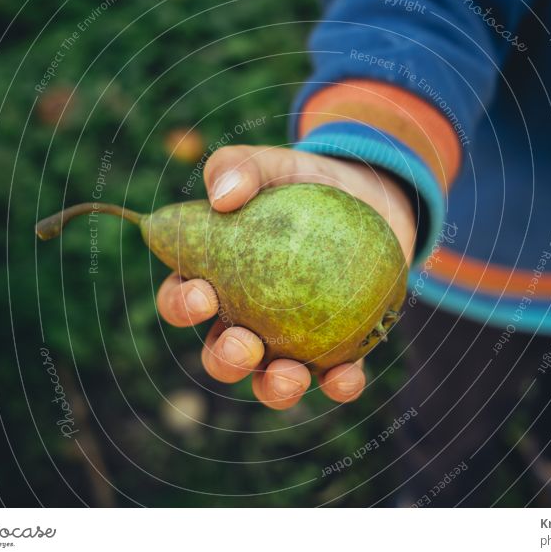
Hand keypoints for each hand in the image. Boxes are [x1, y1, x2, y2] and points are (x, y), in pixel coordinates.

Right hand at [157, 145, 415, 408]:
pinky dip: (339, 384)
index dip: (182, 305)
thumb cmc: (304, 182)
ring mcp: (291, 341)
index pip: (184, 300)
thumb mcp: (275, 164)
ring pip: (270, 379)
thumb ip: (240, 167)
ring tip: (287, 376)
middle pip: (220, 353)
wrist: (368, 197)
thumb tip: (222, 195)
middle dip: (224, 358)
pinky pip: (335, 378)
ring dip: (274, 387)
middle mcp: (247, 320)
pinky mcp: (338, 351)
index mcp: (217, 280)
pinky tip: (345, 377)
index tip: (201, 293)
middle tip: (242, 343)